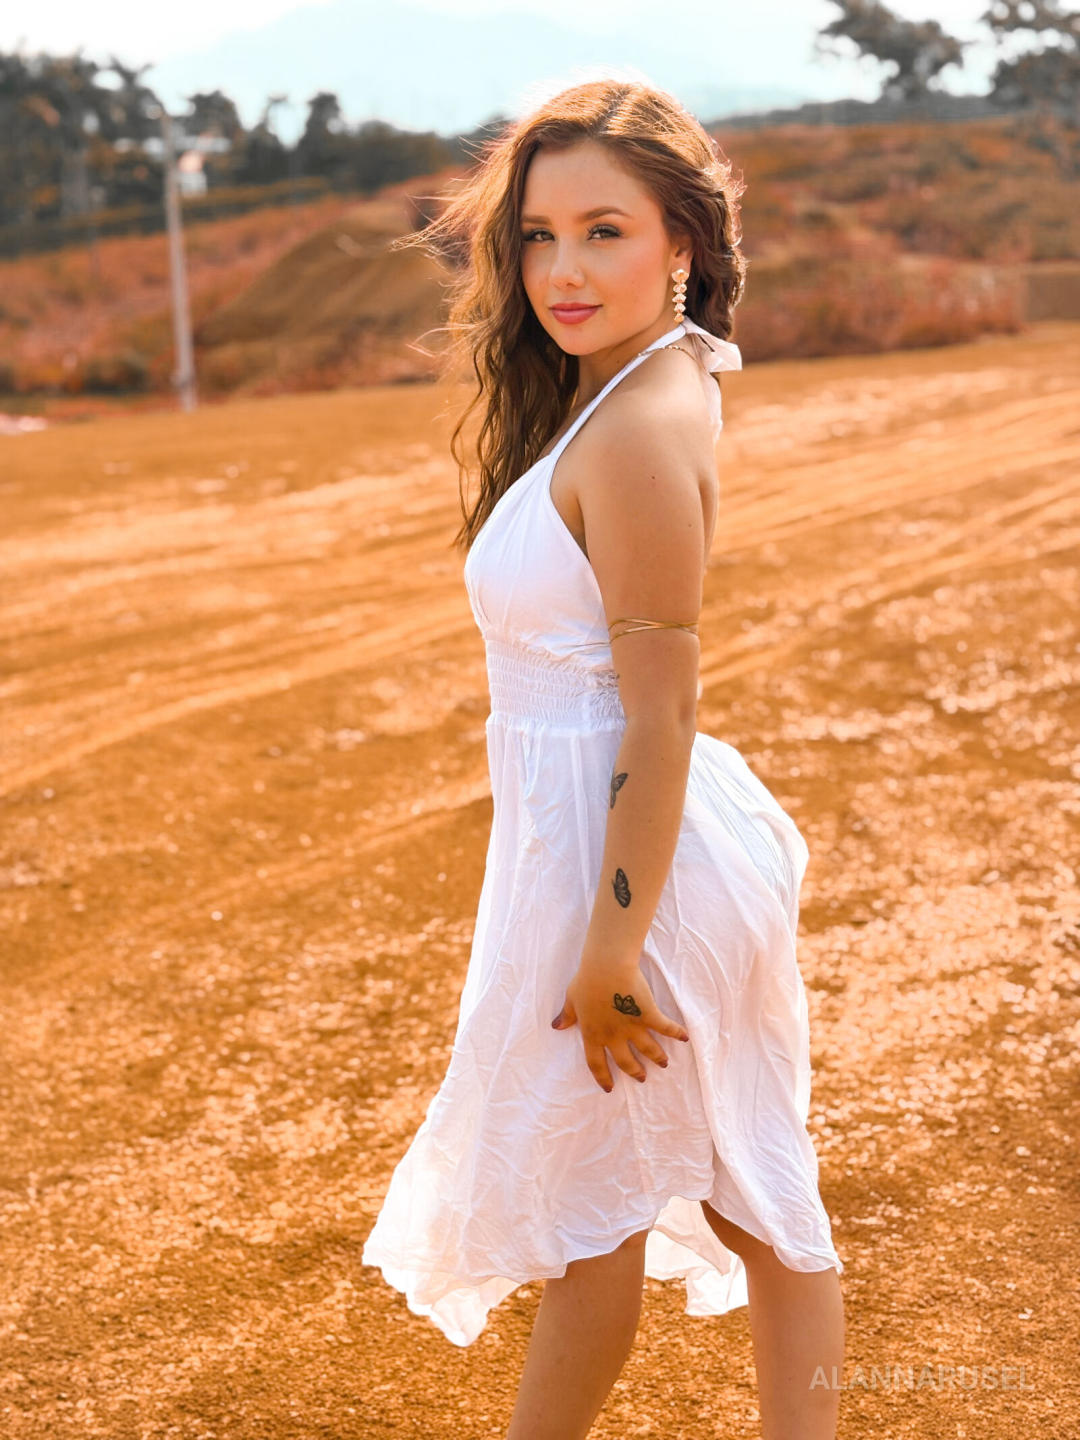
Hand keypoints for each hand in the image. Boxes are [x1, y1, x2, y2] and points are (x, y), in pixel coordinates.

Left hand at [551, 958, 689, 1092]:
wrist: (606, 967)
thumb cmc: (586, 980)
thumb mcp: (571, 999)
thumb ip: (567, 1016)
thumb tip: (557, 1026)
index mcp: (592, 1034)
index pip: (596, 1063)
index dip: (602, 1077)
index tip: (609, 1088)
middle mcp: (613, 1036)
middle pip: (625, 1061)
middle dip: (635, 1072)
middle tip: (642, 1078)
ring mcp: (632, 1027)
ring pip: (647, 1049)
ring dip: (657, 1057)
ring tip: (663, 1063)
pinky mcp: (648, 1014)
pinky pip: (665, 1027)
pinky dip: (676, 1033)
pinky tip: (684, 1038)